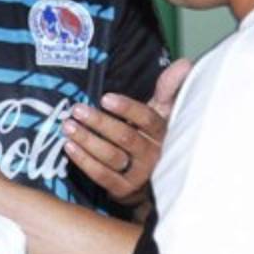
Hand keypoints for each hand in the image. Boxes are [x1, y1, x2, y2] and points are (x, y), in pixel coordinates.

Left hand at [63, 59, 191, 202]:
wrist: (153, 179)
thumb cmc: (151, 137)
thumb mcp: (162, 111)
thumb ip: (168, 87)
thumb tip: (185, 63)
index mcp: (163, 133)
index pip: (147, 120)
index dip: (127, 109)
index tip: (105, 98)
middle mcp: (153, 155)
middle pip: (125, 138)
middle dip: (99, 122)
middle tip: (77, 109)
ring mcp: (139, 175)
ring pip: (111, 156)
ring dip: (87, 140)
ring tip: (68, 126)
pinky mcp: (123, 190)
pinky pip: (102, 175)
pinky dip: (84, 161)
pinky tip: (69, 147)